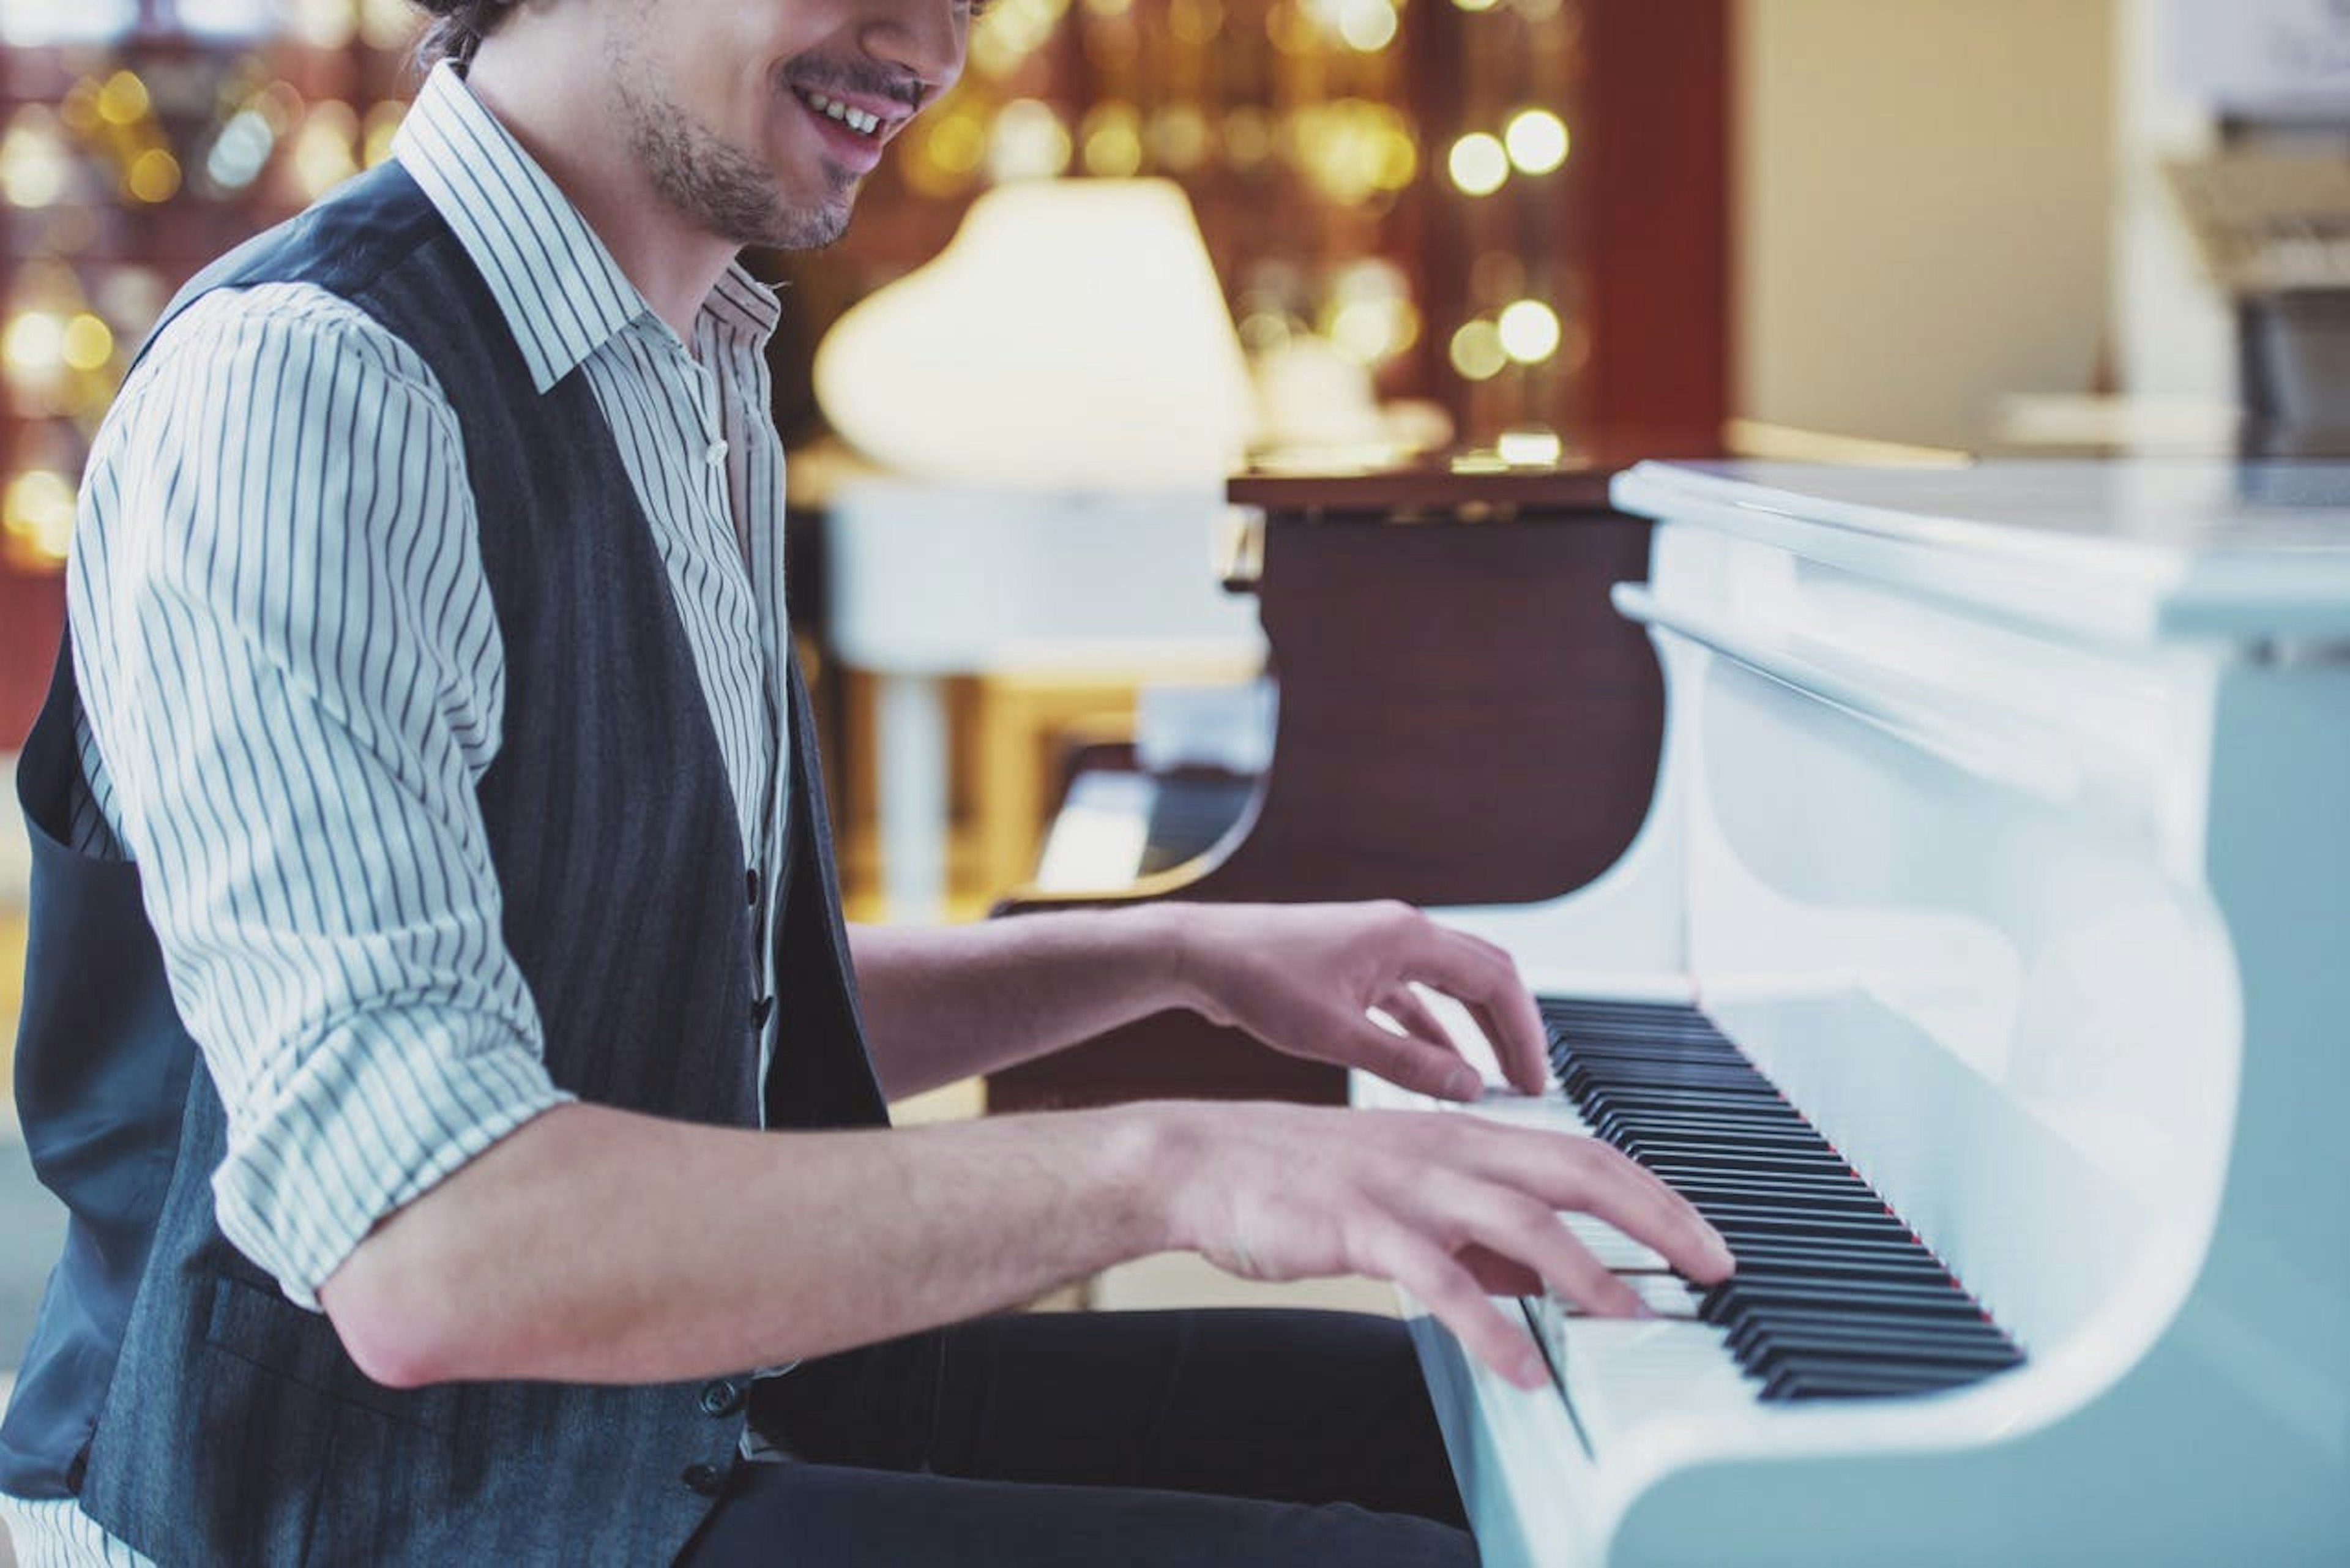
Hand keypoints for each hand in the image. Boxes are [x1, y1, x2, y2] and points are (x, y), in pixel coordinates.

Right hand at [1151, 1101, 1735, 1389]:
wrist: (1206, 1161)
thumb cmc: (1307, 1179)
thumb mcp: (1412, 1194)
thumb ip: (1486, 1233)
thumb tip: (1561, 1274)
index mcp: (1465, 1137)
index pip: (1584, 1155)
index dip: (1655, 1195)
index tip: (1708, 1240)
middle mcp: (1448, 1150)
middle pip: (1575, 1172)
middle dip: (1655, 1219)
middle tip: (1713, 1267)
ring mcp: (1407, 1184)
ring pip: (1520, 1219)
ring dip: (1587, 1272)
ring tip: (1636, 1321)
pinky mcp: (1362, 1225)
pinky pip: (1440, 1280)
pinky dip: (1490, 1328)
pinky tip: (1524, 1369)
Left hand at [1174, 901, 1548, 1100]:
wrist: (1198, 954)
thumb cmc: (1255, 979)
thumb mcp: (1336, 1036)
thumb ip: (1407, 1063)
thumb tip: (1469, 1087)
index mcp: (1406, 936)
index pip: (1496, 981)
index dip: (1524, 1033)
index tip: (1536, 1079)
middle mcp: (1400, 932)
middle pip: (1484, 976)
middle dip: (1513, 1029)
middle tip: (1531, 1081)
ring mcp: (1379, 945)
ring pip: (1452, 985)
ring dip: (1478, 1028)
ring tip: (1497, 1078)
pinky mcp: (1357, 964)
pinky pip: (1415, 996)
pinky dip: (1436, 1028)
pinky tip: (1443, 1065)